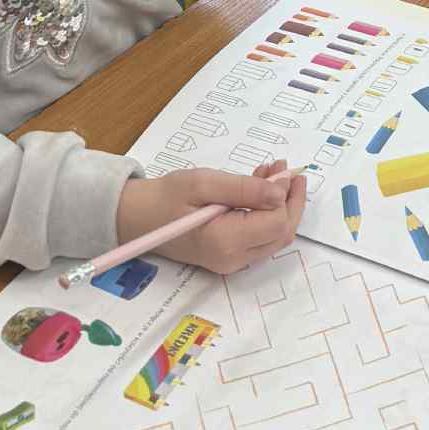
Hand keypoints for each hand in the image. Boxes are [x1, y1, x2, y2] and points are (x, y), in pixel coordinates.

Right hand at [115, 159, 305, 275]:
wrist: (137, 219)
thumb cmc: (166, 198)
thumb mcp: (204, 183)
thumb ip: (243, 188)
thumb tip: (280, 191)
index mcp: (225, 242)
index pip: (276, 222)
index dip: (285, 195)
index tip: (281, 167)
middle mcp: (233, 259)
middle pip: (282, 233)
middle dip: (290, 200)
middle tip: (285, 168)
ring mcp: (232, 262)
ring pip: (274, 236)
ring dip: (280, 204)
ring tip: (271, 172)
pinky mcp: (230, 257)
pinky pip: (260, 237)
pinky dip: (267, 212)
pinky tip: (260, 188)